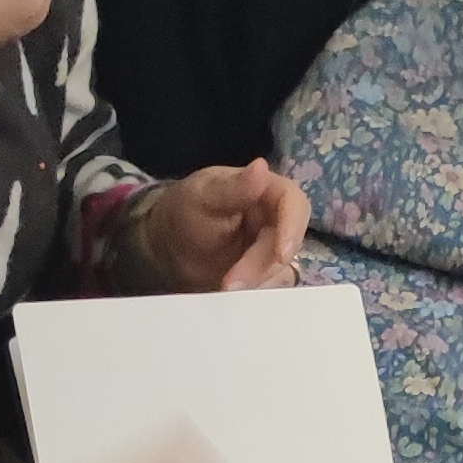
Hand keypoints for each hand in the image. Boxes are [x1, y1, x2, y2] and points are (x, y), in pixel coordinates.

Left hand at [120, 159, 311, 292]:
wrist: (168, 248)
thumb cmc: (186, 211)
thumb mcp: (204, 196)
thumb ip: (234, 187)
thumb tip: (262, 167)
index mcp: (266, 191)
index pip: (294, 203)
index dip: (292, 228)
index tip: (281, 254)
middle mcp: (276, 220)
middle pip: (287, 244)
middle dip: (261, 266)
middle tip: (230, 283)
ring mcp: (272, 250)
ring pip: (283, 270)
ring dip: (257, 283)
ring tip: (224, 287)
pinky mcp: (266, 276)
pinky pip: (273, 288)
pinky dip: (256, 295)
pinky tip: (233, 296)